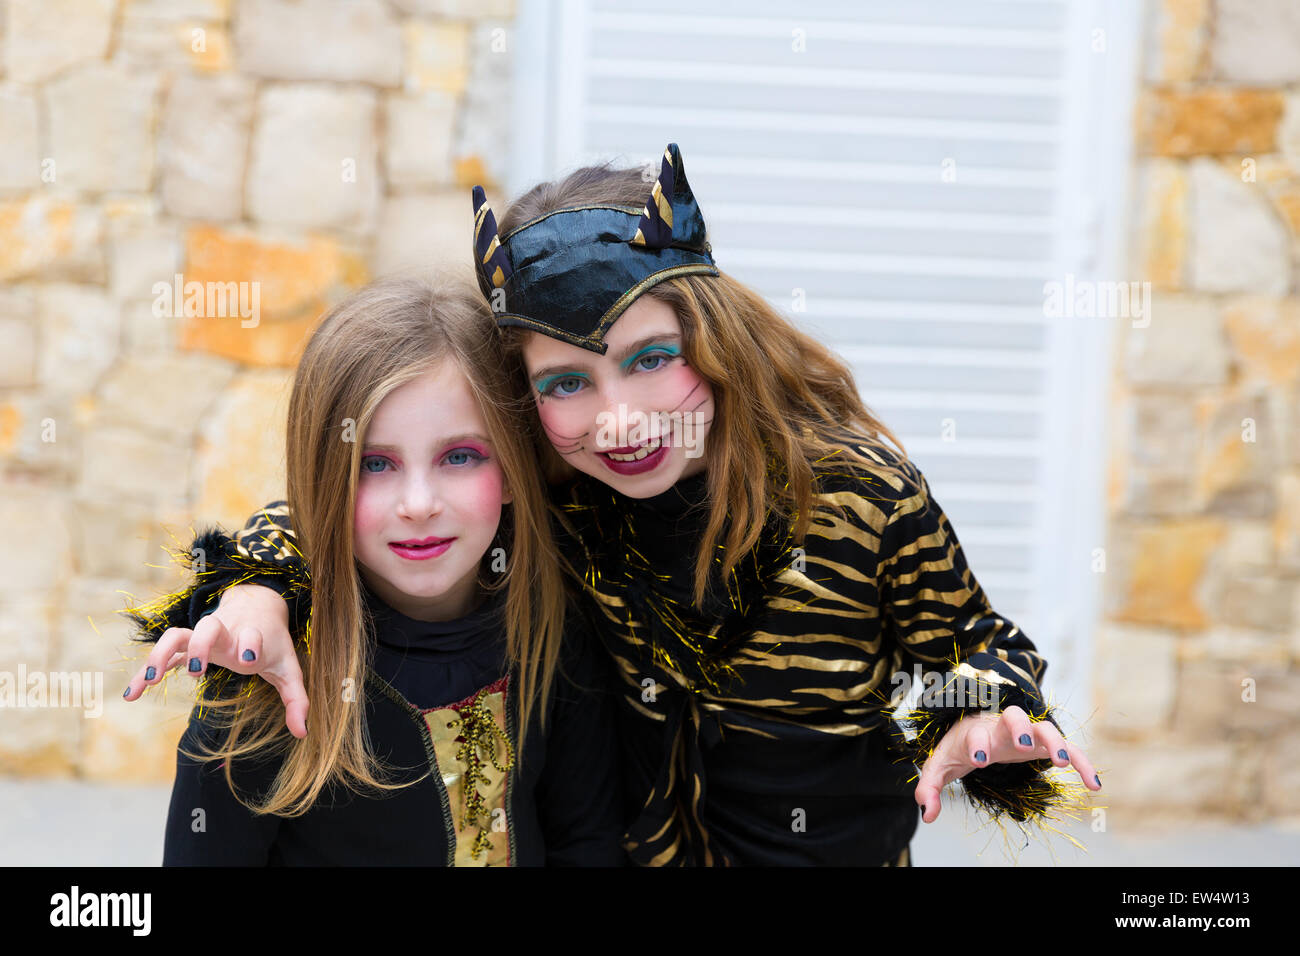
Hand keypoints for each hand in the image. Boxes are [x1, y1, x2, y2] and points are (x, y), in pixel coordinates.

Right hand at [124, 584, 309, 738]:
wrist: (257, 607)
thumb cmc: (273, 644)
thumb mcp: (289, 669)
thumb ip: (296, 700)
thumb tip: (302, 733)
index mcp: (252, 635)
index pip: (251, 634)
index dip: (250, 643)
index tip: (247, 658)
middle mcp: (225, 632)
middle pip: (208, 627)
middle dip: (202, 645)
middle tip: (197, 672)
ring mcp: (202, 637)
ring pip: (177, 635)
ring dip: (162, 653)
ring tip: (150, 678)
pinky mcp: (186, 647)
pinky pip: (162, 655)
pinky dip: (145, 672)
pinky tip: (132, 695)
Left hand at [914, 704, 1099, 822]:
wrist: (975, 730)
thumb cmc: (959, 748)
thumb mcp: (938, 767)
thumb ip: (928, 788)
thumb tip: (928, 814)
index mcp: (975, 732)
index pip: (975, 734)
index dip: (977, 745)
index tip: (979, 761)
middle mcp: (1002, 728)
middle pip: (1014, 717)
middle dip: (1019, 728)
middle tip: (1023, 745)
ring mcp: (1026, 733)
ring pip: (1045, 728)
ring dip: (1056, 741)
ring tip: (1064, 762)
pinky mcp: (1044, 745)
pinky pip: (1069, 749)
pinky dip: (1083, 762)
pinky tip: (1094, 784)